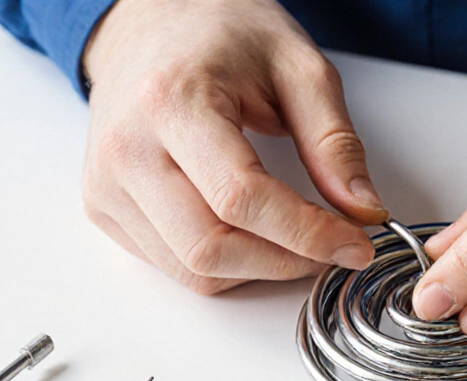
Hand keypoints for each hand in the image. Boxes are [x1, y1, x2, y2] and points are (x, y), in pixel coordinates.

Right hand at [80, 0, 386, 293]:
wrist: (153, 19)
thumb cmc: (220, 34)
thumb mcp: (298, 68)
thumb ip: (334, 142)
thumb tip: (362, 210)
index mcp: (170, 101)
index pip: (242, 198)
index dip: (308, 234)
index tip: (356, 244)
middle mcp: (125, 148)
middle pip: (211, 247)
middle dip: (286, 262)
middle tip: (334, 249)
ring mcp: (106, 183)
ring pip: (193, 269)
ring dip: (259, 269)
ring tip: (298, 241)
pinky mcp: (104, 207)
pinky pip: (173, 265)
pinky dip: (226, 265)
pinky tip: (254, 233)